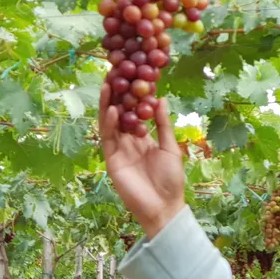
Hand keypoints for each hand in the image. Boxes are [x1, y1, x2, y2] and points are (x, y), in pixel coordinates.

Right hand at [98, 83, 186, 238]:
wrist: (163, 206)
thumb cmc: (171, 179)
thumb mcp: (171, 147)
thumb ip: (163, 124)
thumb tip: (161, 98)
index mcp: (144, 137)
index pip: (136, 110)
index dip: (133, 94)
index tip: (133, 74)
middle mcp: (129, 140)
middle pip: (120, 112)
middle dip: (117, 93)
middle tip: (115, 72)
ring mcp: (119, 149)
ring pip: (110, 122)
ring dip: (109, 103)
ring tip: (109, 83)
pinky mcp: (112, 159)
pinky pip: (108, 138)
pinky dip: (109, 123)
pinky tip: (113, 109)